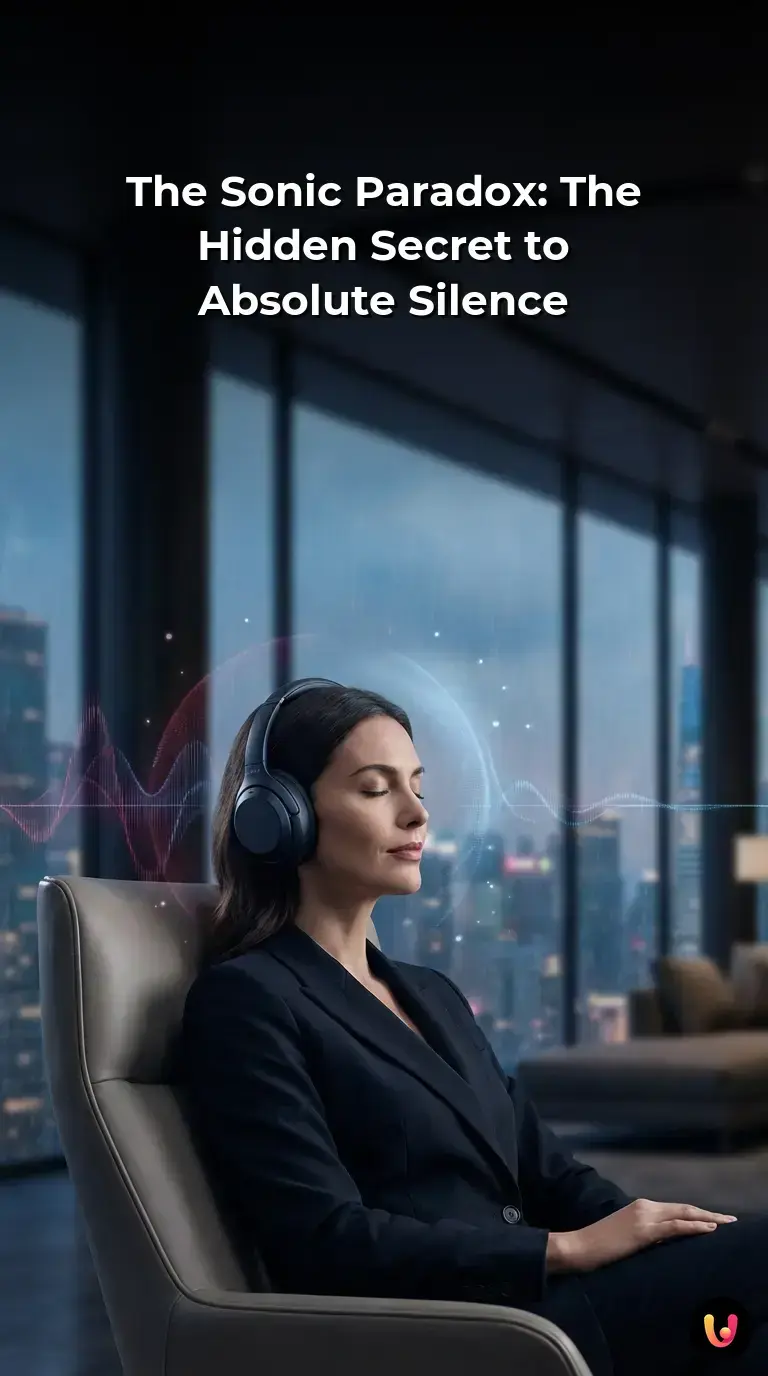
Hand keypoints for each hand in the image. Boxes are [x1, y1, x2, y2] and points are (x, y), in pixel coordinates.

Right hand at [546, 1198, 736, 1273]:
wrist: (580, 1247)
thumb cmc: (600, 1246)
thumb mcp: (627, 1237)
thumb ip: (645, 1234)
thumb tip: (663, 1241)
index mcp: (641, 1207)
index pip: (675, 1209)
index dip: (696, 1213)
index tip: (713, 1218)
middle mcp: (645, 1206)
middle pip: (683, 1208)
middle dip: (708, 1213)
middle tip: (730, 1219)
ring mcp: (645, 1216)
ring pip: (683, 1214)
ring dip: (707, 1218)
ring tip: (725, 1223)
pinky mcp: (644, 1230)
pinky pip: (675, 1226)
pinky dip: (694, 1226)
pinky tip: (708, 1228)